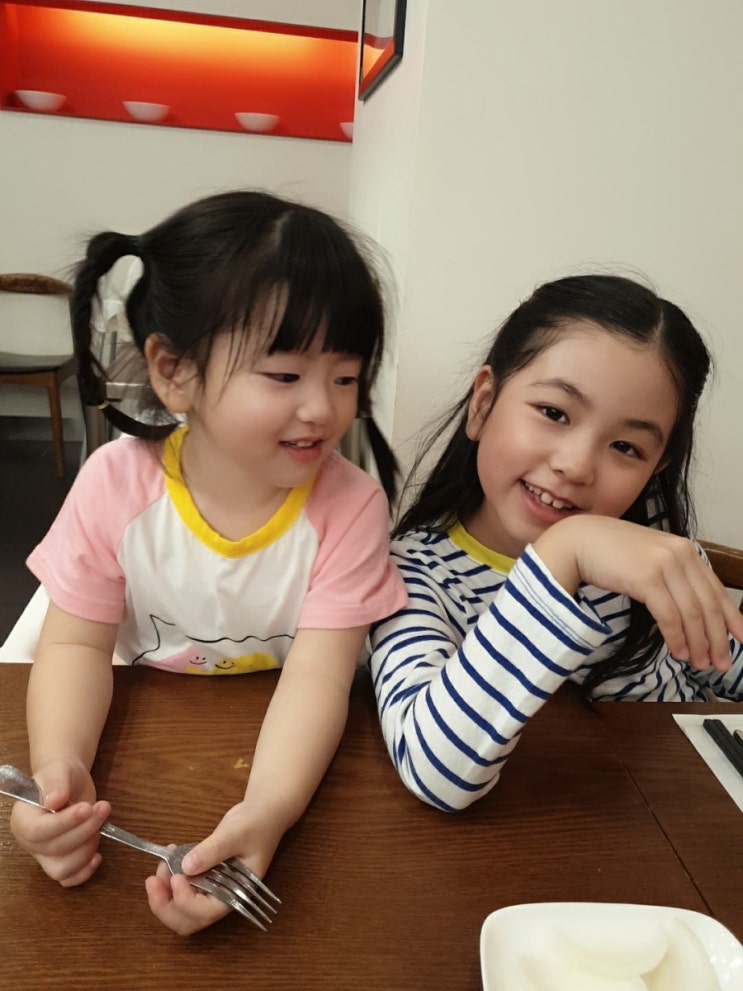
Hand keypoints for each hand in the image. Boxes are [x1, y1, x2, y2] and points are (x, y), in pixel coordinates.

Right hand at [10, 758, 110, 886]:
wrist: (69, 784)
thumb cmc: (61, 776)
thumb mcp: (59, 770)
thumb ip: (56, 784)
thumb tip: (54, 801)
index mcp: (22, 819)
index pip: (38, 830)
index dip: (64, 823)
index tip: (87, 808)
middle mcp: (29, 842)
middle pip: (54, 849)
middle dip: (85, 830)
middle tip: (103, 807)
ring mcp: (43, 856)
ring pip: (62, 869)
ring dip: (87, 849)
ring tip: (100, 824)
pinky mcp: (59, 862)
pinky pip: (68, 878)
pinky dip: (84, 872)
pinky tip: (97, 856)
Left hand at [144, 800, 279, 935]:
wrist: (261, 813)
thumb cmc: (256, 824)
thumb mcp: (236, 834)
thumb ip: (212, 851)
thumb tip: (185, 868)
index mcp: (236, 893)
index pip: (207, 911)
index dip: (186, 901)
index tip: (175, 876)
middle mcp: (221, 898)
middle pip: (189, 920)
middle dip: (166, 906)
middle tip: (153, 880)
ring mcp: (211, 890)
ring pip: (181, 911)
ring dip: (164, 897)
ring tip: (160, 868)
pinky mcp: (203, 879)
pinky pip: (181, 892)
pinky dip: (168, 883)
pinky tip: (168, 859)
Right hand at [534, 516, 742, 671]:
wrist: (577, 541)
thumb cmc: (607, 552)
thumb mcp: (649, 559)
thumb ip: (671, 575)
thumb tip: (689, 609)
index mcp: (685, 549)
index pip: (715, 589)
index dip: (731, 618)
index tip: (741, 640)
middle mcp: (680, 554)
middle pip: (708, 604)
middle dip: (717, 638)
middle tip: (720, 663)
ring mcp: (664, 564)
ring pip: (692, 613)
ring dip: (698, 643)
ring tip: (699, 663)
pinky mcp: (646, 578)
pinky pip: (670, 615)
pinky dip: (677, 637)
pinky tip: (678, 652)